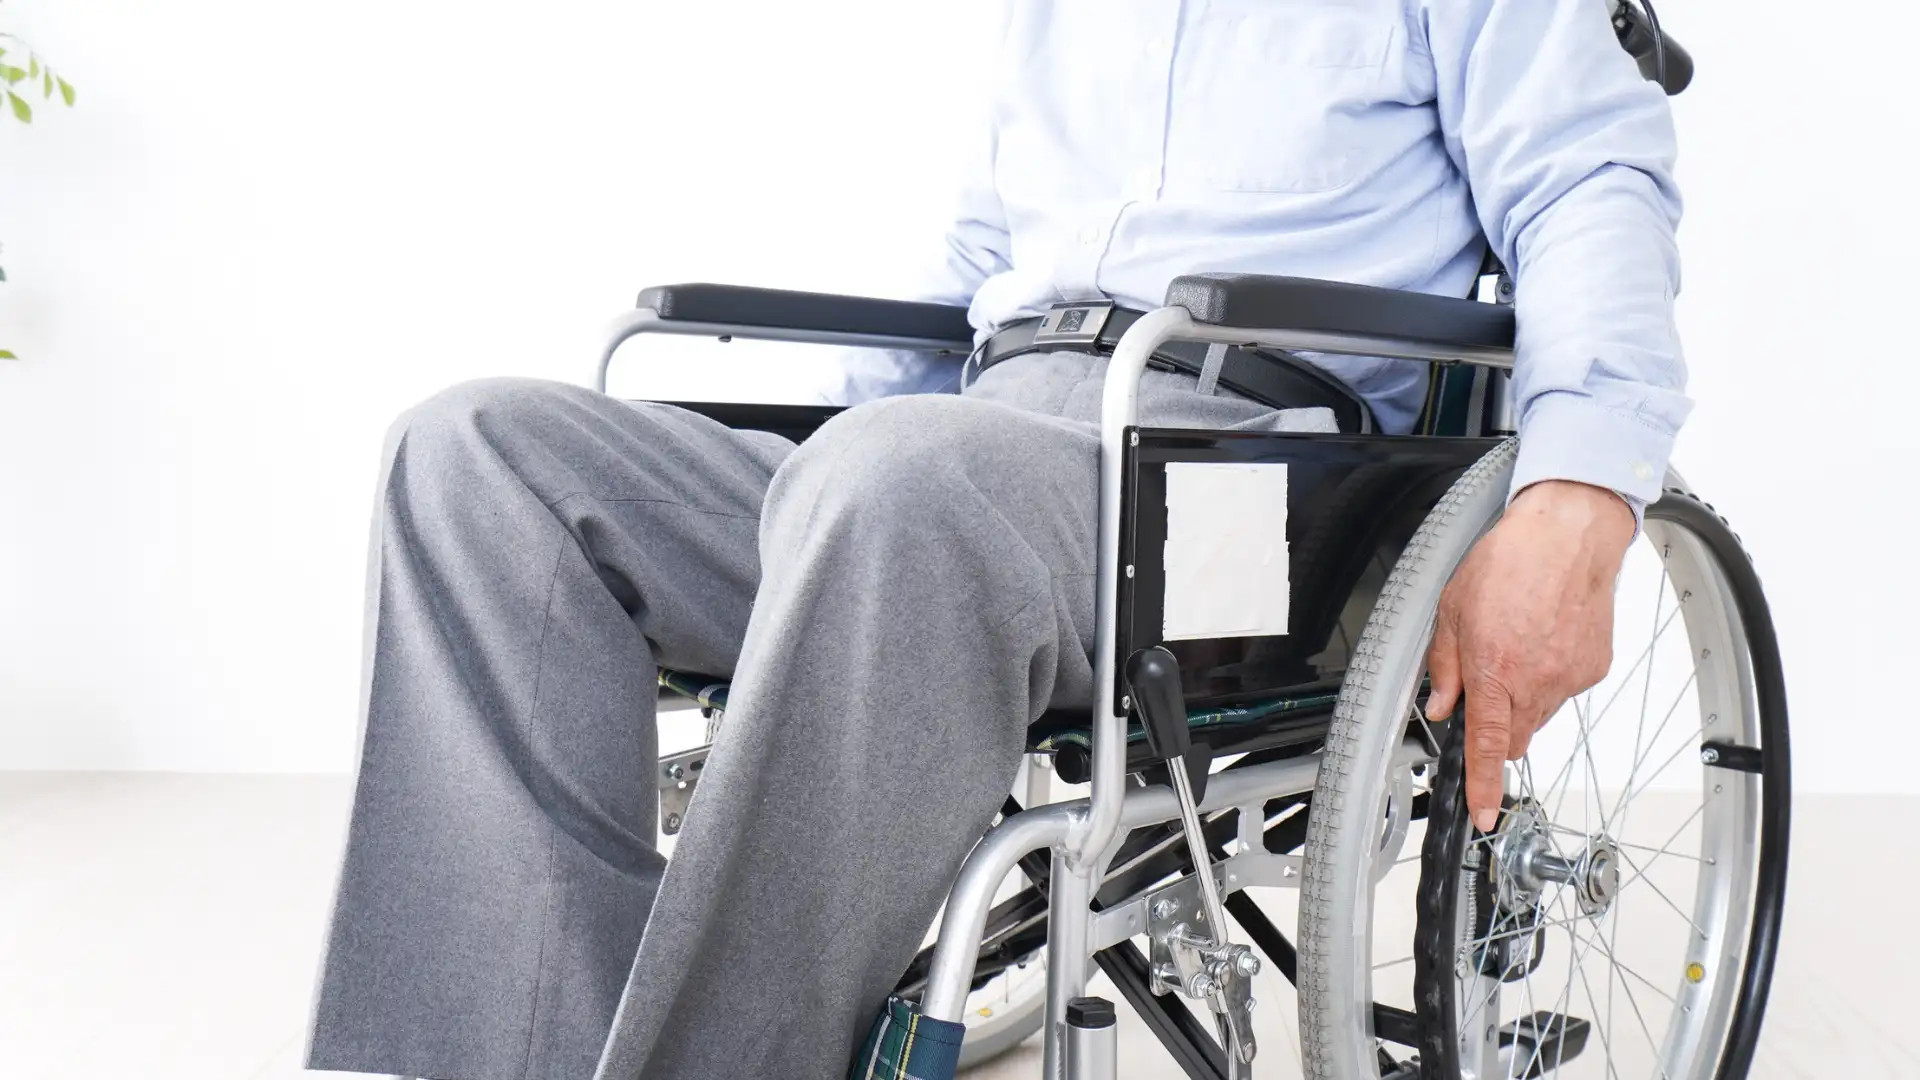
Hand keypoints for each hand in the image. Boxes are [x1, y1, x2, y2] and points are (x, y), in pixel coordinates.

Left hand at [1424, 480, 1634, 832]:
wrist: (1569, 534)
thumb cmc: (1508, 562)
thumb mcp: (1451, 610)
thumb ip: (1444, 666)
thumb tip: (1442, 705)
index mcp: (1495, 671)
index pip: (1488, 747)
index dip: (1484, 787)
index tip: (1484, 814)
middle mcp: (1536, 681)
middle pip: (1515, 737)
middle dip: (1497, 727)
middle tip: (1488, 684)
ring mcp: (1569, 677)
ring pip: (1539, 714)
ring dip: (1522, 698)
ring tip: (1517, 644)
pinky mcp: (1593, 668)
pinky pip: (1563, 690)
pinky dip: (1549, 676)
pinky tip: (1543, 638)